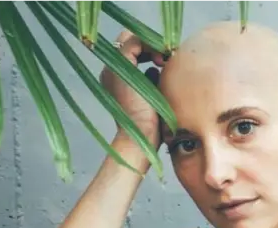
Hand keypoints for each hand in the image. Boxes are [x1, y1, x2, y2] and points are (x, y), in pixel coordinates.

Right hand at [100, 30, 165, 149]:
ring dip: (151, 45)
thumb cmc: (152, 126)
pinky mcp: (120, 66)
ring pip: (131, 38)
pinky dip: (151, 46)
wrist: (142, 138)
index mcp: (117, 79)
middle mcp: (111, 71)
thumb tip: (160, 67)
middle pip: (129, 41)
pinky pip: (134, 41)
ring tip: (164, 60)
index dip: (150, 49)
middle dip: (151, 45)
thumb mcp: (154, 97)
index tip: (166, 63)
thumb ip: (154, 79)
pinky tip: (162, 60)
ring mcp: (113, 69)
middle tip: (166, 59)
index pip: (131, 50)